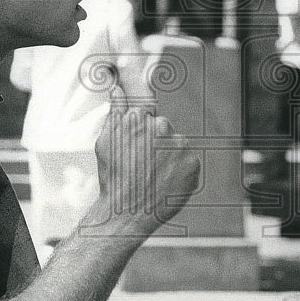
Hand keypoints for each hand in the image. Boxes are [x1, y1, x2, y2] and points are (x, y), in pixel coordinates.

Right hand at [86, 86, 200, 235]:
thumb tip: (116, 87)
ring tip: (152, 176)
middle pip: (162, 129)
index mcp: (141, 118)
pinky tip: (165, 183)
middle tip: (141, 164)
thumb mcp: (106, 142)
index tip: (140, 139)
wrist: (126, 213)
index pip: (146, 112)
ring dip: (169, 156)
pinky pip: (188, 163)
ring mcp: (180, 147)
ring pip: (176, 146)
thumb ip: (114, 111)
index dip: (142, 130)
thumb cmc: (113, 177)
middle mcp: (163, 127)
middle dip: (154, 142)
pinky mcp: (193, 165)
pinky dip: (180, 172)